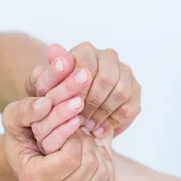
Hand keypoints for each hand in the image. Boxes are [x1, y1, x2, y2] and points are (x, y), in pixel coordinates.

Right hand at [0, 97, 113, 180]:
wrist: (27, 157)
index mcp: (33, 178)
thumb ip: (25, 109)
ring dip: (95, 150)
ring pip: (100, 172)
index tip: (70, 125)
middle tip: (78, 131)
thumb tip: (45, 104)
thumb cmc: (21, 137)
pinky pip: (106, 179)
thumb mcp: (14, 118)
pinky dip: (102, 161)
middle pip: (88, 165)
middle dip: (87, 141)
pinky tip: (86, 153)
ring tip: (81, 141)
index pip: (70, 158)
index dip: (75, 137)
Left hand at [26, 43, 140, 147]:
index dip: (78, 88)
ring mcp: (124, 72)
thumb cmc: (55, 95)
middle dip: (92, 103)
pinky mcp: (135, 90)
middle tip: (79, 121)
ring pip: (121, 92)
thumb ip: (49, 71)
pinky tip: (99, 130)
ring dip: (103, 113)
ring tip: (87, 127)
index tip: (68, 105)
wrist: (71, 108)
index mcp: (85, 50)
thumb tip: (52, 50)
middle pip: (107, 78)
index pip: (87, 64)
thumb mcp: (45, 87)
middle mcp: (107, 56)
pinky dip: (113, 121)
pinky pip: (129, 106)